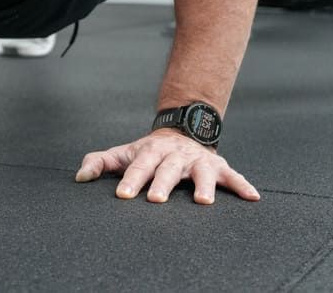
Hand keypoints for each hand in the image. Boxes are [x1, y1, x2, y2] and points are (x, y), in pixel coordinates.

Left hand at [74, 129, 259, 203]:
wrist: (182, 132)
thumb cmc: (149, 152)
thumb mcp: (124, 153)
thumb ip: (100, 163)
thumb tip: (79, 177)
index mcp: (150, 152)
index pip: (138, 166)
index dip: (130, 180)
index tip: (122, 195)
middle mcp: (175, 155)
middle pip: (167, 169)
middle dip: (161, 184)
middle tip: (156, 200)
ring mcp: (197, 161)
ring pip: (200, 172)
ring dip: (203, 185)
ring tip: (203, 201)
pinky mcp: (218, 167)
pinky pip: (232, 176)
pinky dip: (242, 185)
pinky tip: (253, 197)